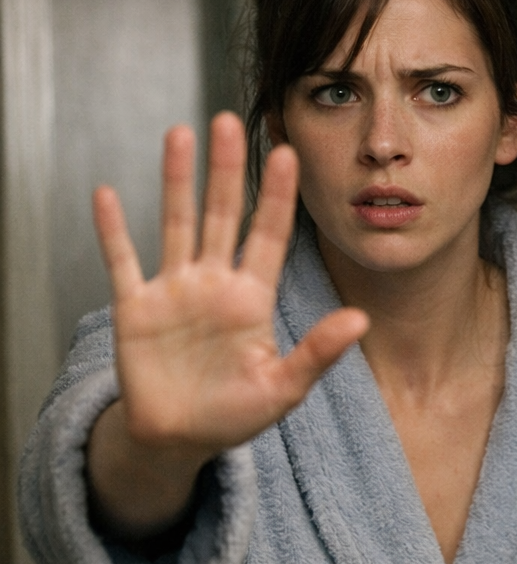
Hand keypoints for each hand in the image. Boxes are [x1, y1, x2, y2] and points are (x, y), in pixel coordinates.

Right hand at [88, 113, 367, 535]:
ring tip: (180, 134)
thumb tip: (361, 321)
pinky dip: (113, 230)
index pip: (270, 236)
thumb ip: (317, 352)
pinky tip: (107, 194)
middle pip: (223, 214)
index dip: (279, 197)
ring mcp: (174, 291)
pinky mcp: (136, 308)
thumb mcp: (283, 389)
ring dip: (176, 180)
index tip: (288, 154)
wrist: (179, 441)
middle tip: (231, 122)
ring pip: (176, 223)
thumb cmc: (234, 416)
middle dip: (227, 169)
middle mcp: (214, 284)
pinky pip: (123, 261)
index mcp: (253, 299)